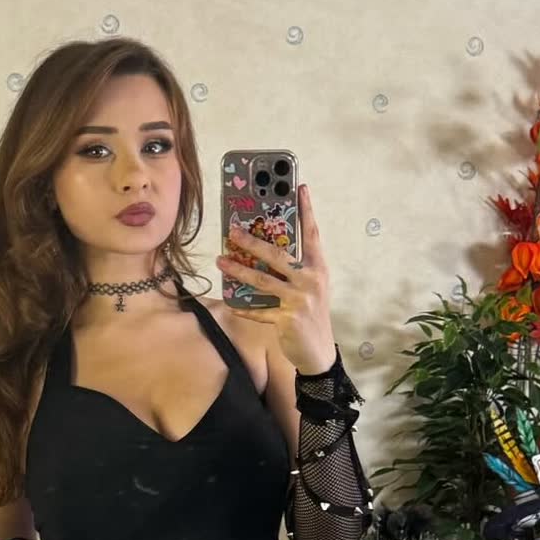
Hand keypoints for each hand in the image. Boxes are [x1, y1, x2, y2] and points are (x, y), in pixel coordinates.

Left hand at [215, 182, 336, 374]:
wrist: (319, 351)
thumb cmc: (311, 314)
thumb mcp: (310, 287)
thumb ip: (295, 268)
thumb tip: (266, 249)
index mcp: (318, 268)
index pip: (312, 234)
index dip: (306, 210)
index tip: (300, 187)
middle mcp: (310, 280)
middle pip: (278, 255)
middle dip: (252, 242)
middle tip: (232, 231)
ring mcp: (298, 300)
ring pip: (263, 280)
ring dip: (239, 270)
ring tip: (221, 260)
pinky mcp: (287, 319)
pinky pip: (258, 311)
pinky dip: (243, 307)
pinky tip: (230, 302)